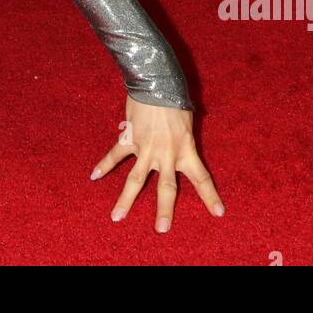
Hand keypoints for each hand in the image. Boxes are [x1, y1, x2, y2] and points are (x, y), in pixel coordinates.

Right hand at [90, 95, 223, 232]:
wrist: (156, 83)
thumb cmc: (176, 99)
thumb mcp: (188, 120)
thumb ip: (184, 137)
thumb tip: (180, 141)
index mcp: (186, 150)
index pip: (201, 178)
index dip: (210, 196)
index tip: (218, 213)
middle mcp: (167, 155)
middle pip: (166, 188)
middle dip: (164, 210)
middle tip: (161, 229)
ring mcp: (146, 149)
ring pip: (135, 180)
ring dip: (125, 200)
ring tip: (116, 217)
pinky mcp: (130, 139)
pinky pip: (115, 155)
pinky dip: (104, 165)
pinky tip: (94, 176)